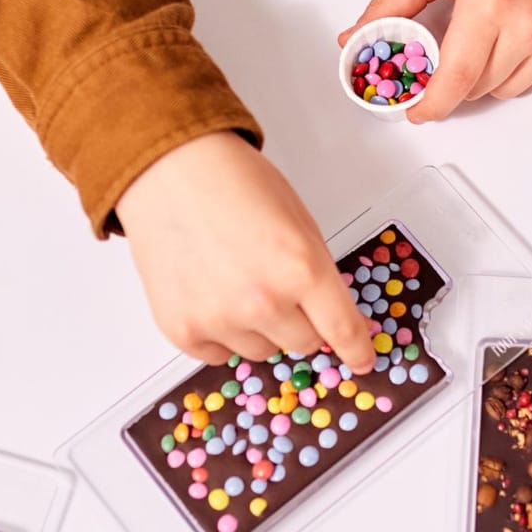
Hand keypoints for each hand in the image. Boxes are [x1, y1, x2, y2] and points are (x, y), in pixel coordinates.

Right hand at [115, 132, 375, 370]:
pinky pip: (219, 355)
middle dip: (301, 322)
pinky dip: (220, 333)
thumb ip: (320, 275)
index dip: (357, 350)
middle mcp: (263, 302)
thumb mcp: (299, 222)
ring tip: (236, 281)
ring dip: (259, 329)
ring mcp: (220, 320)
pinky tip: (210, 292)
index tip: (362, 360)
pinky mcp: (183, 330)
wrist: (170, 172)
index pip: (342, 331)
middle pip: (305, 344)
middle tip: (278, 287)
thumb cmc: (233, 184)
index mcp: (302, 269)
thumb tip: (337, 318)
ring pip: (263, 352)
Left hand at [340, 0, 531, 121]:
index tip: (418, 112)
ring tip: (493, 31)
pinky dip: (524, 66)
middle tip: (456, 46)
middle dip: (458, 78)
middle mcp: (530, 23)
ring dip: (490, 74)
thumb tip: (354, 41)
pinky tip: (522, 32)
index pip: (455, 78)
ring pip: (508, 89)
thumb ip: (391, 4)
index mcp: (488, 1)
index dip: (432, 103)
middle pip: (479, 88)